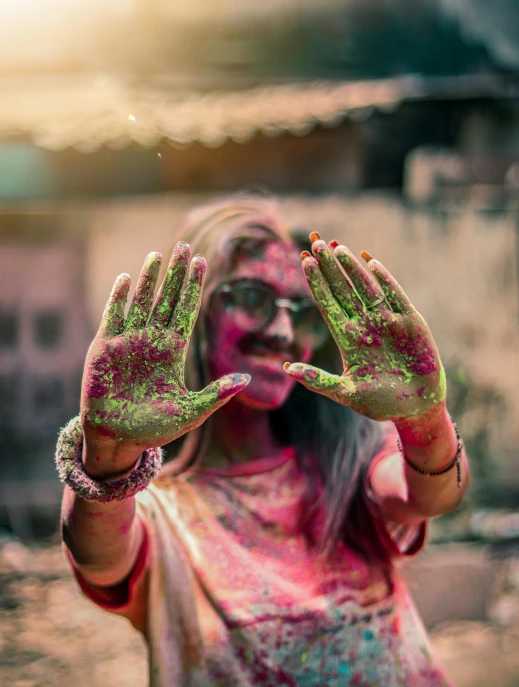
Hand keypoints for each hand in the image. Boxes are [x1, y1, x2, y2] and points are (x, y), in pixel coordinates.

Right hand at [81, 242, 249, 457]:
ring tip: (159, 255)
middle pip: (166, 299)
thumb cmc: (154, 429)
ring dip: (150, 278)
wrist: (118, 440)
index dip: (192, 287)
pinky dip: (120, 297)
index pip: (185, 310)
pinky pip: (113, 316)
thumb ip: (216, 394)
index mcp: (172, 351)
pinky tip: (127, 279)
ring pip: (141, 301)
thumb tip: (247, 379)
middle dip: (175, 274)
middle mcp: (151, 340)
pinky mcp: (104, 347)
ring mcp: (127, 341)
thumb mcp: (190, 411)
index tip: (201, 262)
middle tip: (184, 247)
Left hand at [283, 234, 444, 421]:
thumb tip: (287, 368)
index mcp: (348, 339)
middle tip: (315, 243)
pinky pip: (396, 295)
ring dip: (352, 268)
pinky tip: (371, 262)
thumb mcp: (346, 393)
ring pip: (366, 287)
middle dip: (330, 267)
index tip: (303, 261)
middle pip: (343, 289)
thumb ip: (319, 381)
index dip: (316, 282)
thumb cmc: (381, 404)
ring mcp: (388, 321)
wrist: (417, 408)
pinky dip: (385, 279)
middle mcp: (365, 325)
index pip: (327, 304)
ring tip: (337, 247)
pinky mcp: (411, 322)